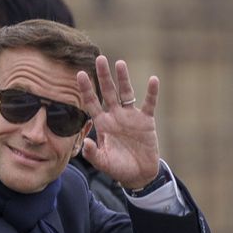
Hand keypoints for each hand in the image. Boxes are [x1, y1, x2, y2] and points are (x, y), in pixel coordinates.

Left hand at [77, 55, 161, 190]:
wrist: (138, 174)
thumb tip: (85, 142)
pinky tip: (153, 79)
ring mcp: (131, 116)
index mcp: (102, 123)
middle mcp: (115, 116)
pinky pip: (149, 103)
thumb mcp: (103, 162)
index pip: (91, 102)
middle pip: (108, 92)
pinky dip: (151, 92)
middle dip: (103, 76)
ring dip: (123, 79)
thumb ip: (92, 153)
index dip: (86, 89)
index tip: (79, 74)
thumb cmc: (117, 167)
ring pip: (126, 93)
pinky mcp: (146, 121)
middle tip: (99, 58)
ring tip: (120, 63)